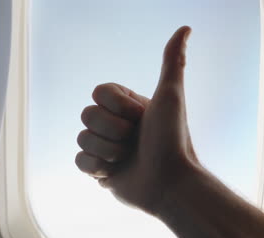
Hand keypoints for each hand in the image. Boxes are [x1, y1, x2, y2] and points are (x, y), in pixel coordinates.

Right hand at [75, 26, 197, 214]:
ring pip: (82, 139)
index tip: (140, 118)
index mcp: (127, 106)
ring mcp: (105, 147)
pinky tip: (114, 172)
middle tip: (134, 141)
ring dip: (107, 151)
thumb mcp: (171, 96)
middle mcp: (114, 124)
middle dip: (112, 131)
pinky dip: (96, 167)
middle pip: (86, 115)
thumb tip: (185, 28)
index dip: (116, 107)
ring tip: (127, 159)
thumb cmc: (172, 139)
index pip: (98, 93)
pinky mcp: (98, 169)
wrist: (169, 183)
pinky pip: (78, 161)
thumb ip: (172, 61)